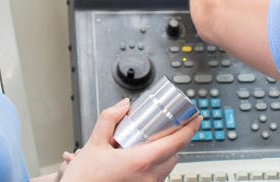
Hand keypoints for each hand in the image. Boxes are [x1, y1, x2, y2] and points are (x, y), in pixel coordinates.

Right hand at [59, 98, 201, 181]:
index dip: (190, 128)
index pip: (176, 142)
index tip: (196, 117)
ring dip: (162, 155)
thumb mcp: (93, 143)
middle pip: (174, 155)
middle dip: (172, 141)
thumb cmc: (84, 180)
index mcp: (140, 162)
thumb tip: (123, 105)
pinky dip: (153, 168)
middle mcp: (148, 177)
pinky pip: (156, 179)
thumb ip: (109, 120)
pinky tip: (135, 162)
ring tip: (145, 146)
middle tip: (164, 129)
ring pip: (166, 168)